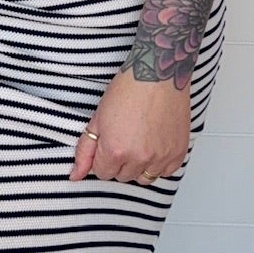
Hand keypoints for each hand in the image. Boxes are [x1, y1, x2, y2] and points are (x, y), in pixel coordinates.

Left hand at [70, 67, 190, 183]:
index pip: (103, 173)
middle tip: (125, 137)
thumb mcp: (97, 119)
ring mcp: (161, 156)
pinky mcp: (178, 152)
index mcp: (115, 150)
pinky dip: (160, 163)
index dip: (103, 157)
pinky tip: (155, 145)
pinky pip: (166, 172)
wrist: (158, 74)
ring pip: (144, 178)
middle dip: (120, 161)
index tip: (110, 141)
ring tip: (140, 142)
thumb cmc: (129, 90)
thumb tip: (75, 176)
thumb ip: (84, 151)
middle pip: (123, 177)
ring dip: (140, 165)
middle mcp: (139, 158)